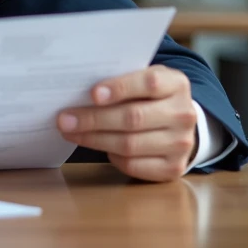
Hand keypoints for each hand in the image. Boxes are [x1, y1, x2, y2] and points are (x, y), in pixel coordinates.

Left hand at [57, 65, 197, 181]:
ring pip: (129, 144)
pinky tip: (97, 145)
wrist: (179, 122)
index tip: (93, 94)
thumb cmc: (151, 96)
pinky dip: (111, 156)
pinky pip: (133, 164)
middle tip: (64, 119)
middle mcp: (183, 114)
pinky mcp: (173, 168)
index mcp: (176, 85)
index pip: (149, 83)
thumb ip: (121, 80)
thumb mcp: (144, 79)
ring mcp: (180, 144)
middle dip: (94, 119)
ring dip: (94, 139)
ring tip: (70, 132)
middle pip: (133, 117)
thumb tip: (78, 89)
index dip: (119, 88)